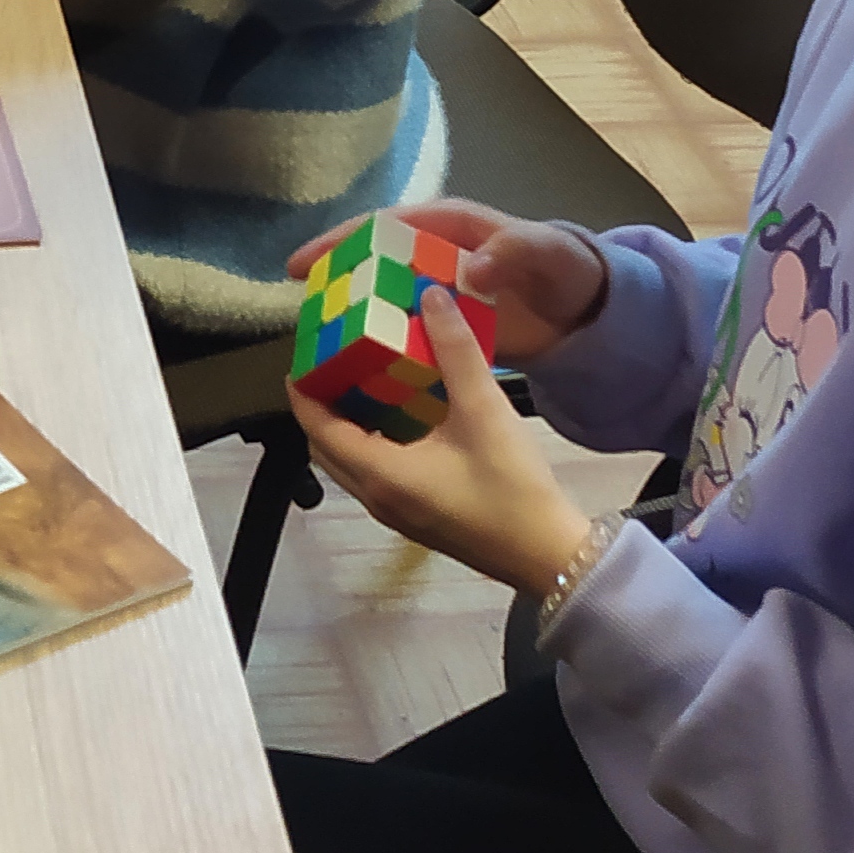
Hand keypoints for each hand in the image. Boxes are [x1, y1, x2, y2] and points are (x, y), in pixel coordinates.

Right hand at [285, 200, 611, 367]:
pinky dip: (386, 347)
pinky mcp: (448, 324)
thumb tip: (469, 271)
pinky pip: (409, 331)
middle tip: (304, 316)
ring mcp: (439, 291)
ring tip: (322, 348)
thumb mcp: (545, 253)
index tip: (303, 264)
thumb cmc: (564, 269)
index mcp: (448, 225)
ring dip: (357, 320)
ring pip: (385, 300)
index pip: (382, 227)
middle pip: (372, 264)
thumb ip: (511, 253)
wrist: (588, 313)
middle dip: (336, 285)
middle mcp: (434, 254)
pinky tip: (367, 370)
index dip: (340, 241)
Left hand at [286, 260, 597, 591]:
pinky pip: (376, 472)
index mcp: (380, 474)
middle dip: (321, 403)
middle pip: (327, 446)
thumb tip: (430, 296)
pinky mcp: (418, 516)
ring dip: (348, 422)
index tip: (304, 348)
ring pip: (351, 461)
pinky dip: (373, 439)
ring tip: (364, 373)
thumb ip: (455, 352)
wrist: (550, 556)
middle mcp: (377, 496)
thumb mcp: (484, 411)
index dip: (303, 388)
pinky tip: (404, 409)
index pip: (317, 428)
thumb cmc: (512, 487)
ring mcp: (397, 511)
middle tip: (332, 356)